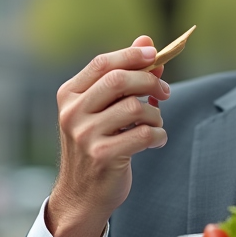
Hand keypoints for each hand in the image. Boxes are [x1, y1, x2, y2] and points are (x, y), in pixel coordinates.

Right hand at [46, 35, 169, 236]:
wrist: (82, 195)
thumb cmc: (96, 146)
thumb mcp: (104, 110)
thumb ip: (124, 76)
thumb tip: (146, 41)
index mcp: (69, 95)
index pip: (102, 64)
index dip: (130, 55)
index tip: (154, 54)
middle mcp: (73, 113)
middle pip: (119, 81)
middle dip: (150, 81)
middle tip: (166, 91)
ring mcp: (85, 135)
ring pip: (135, 108)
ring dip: (155, 114)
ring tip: (156, 124)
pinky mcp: (102, 156)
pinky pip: (143, 134)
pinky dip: (158, 135)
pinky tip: (156, 141)